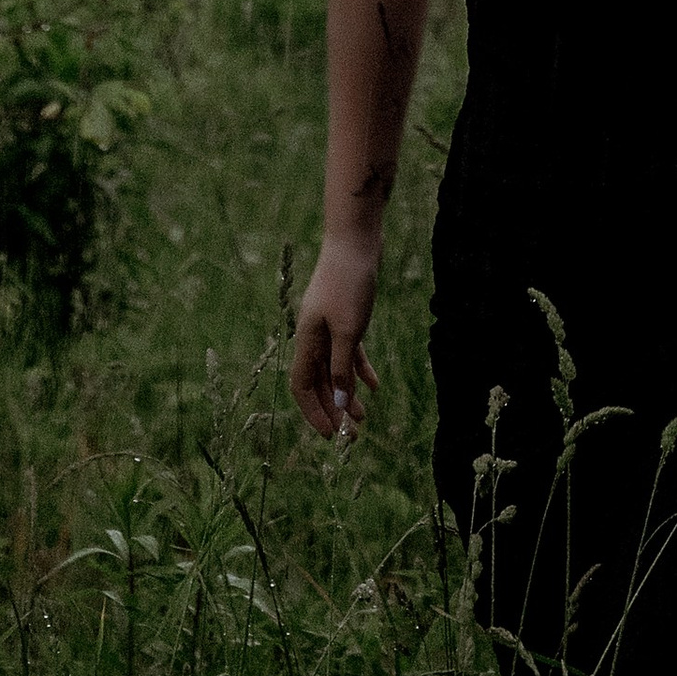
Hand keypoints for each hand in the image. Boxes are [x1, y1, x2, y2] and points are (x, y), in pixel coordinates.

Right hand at [290, 241, 382, 441]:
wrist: (357, 239)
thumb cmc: (349, 282)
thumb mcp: (348, 329)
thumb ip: (341, 367)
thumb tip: (340, 404)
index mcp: (306, 339)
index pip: (301, 385)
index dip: (313, 412)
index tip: (330, 435)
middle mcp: (313, 335)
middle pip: (319, 381)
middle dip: (334, 409)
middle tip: (353, 435)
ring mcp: (329, 324)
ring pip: (335, 369)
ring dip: (348, 394)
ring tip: (365, 418)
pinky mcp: (346, 314)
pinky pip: (349, 351)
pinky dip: (360, 369)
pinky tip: (375, 386)